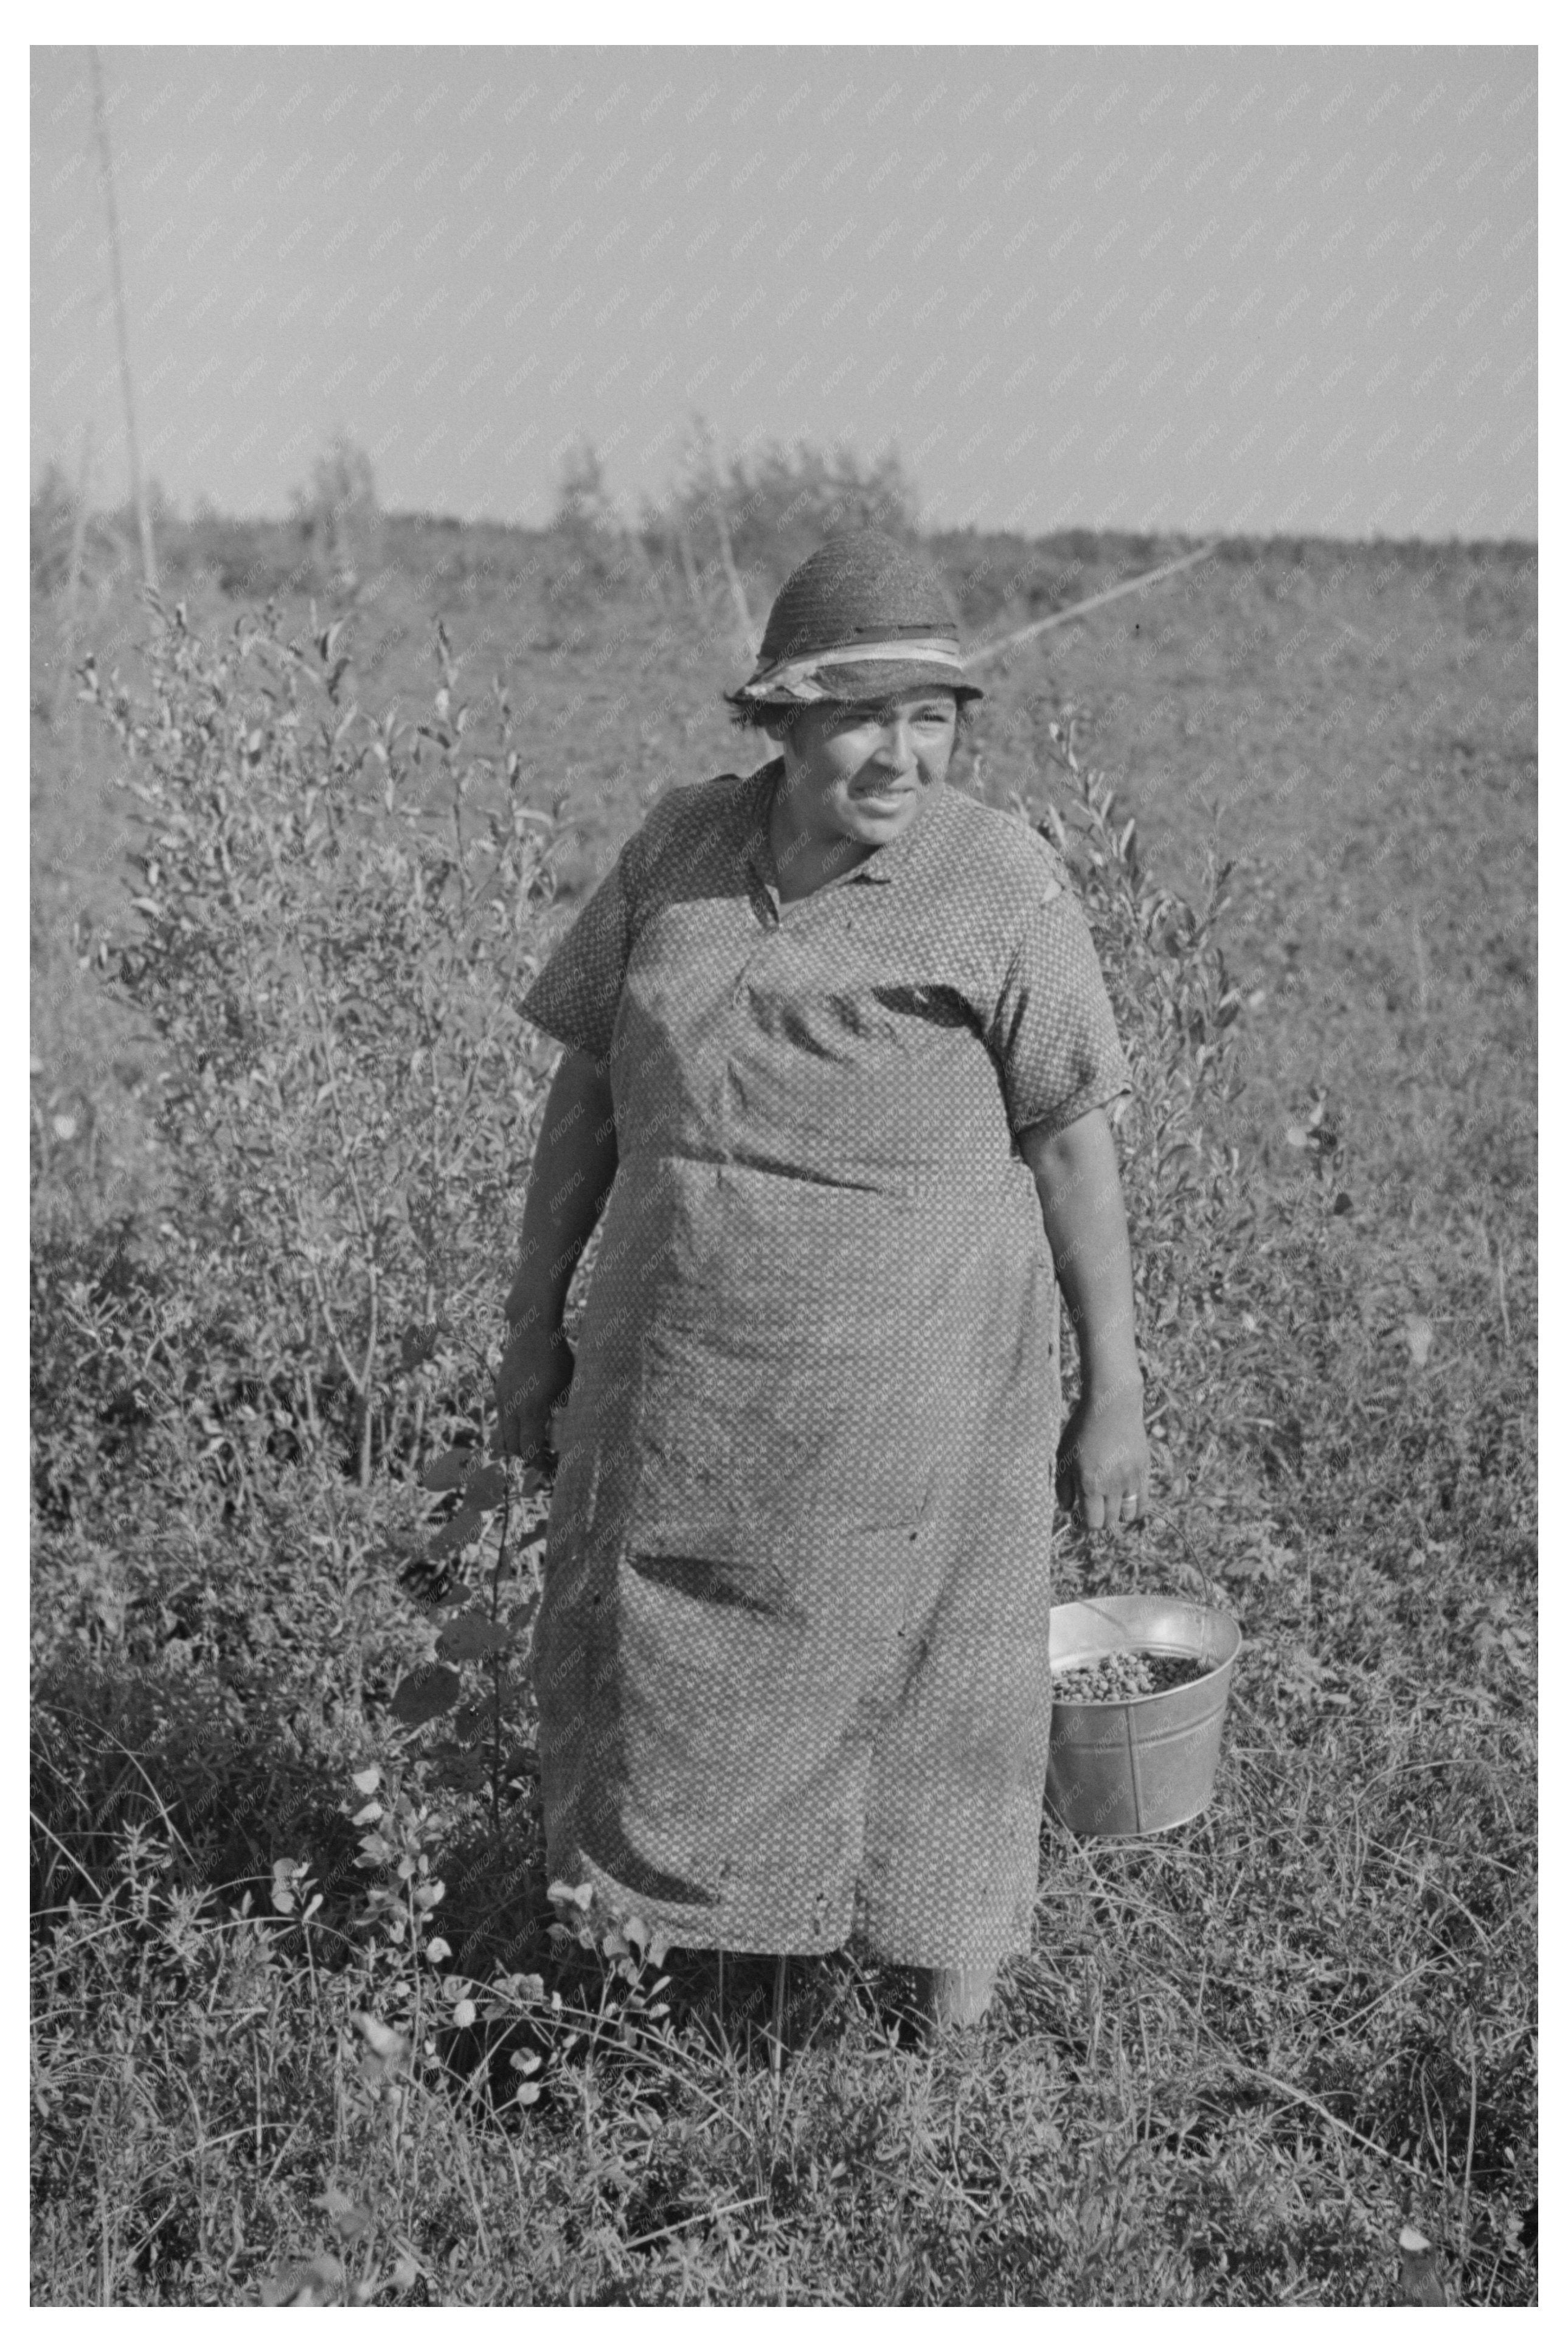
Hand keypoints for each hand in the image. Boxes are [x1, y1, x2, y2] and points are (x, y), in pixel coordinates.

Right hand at [494, 1322, 574, 1464]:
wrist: (531, 1327)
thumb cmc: (558, 1355)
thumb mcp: (570, 1386)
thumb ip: (569, 1412)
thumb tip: (573, 1437)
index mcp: (533, 1408)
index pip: (530, 1451)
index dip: (542, 1464)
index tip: (555, 1465)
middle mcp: (513, 1406)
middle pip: (514, 1449)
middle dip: (530, 1458)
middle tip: (550, 1457)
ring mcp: (503, 1398)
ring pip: (503, 1437)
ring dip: (519, 1445)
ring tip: (539, 1442)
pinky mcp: (500, 1390)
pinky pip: (503, 1420)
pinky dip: (514, 1429)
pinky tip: (532, 1421)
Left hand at [1056, 1382, 1149, 1531]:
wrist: (1112, 1405)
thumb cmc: (1082, 1429)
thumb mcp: (1064, 1455)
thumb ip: (1063, 1486)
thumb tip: (1067, 1509)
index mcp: (1090, 1483)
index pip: (1093, 1523)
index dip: (1084, 1523)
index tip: (1078, 1515)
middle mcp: (1112, 1485)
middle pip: (1109, 1521)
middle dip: (1098, 1519)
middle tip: (1091, 1507)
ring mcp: (1131, 1479)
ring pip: (1128, 1515)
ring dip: (1117, 1515)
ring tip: (1108, 1503)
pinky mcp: (1144, 1471)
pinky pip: (1144, 1502)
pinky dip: (1134, 1507)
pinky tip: (1124, 1500)